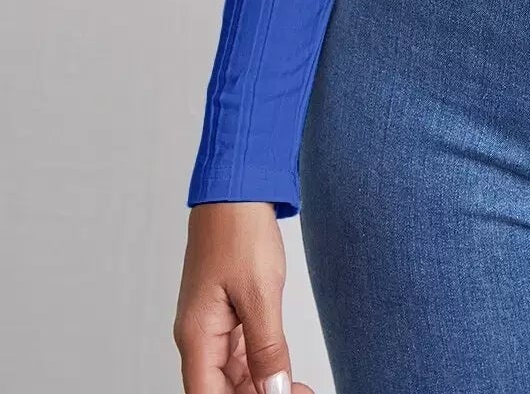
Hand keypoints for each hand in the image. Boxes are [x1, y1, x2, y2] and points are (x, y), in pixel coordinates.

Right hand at [175, 202, 316, 393]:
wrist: (236, 189)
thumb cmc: (239, 230)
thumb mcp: (260, 293)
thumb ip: (267, 348)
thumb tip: (274, 390)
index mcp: (197, 336)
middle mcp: (198, 336)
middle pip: (219, 389)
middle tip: (298, 392)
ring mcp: (210, 325)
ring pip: (230, 375)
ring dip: (260, 385)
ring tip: (296, 386)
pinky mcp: (224, 313)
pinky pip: (237, 354)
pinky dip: (259, 366)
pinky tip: (281, 370)